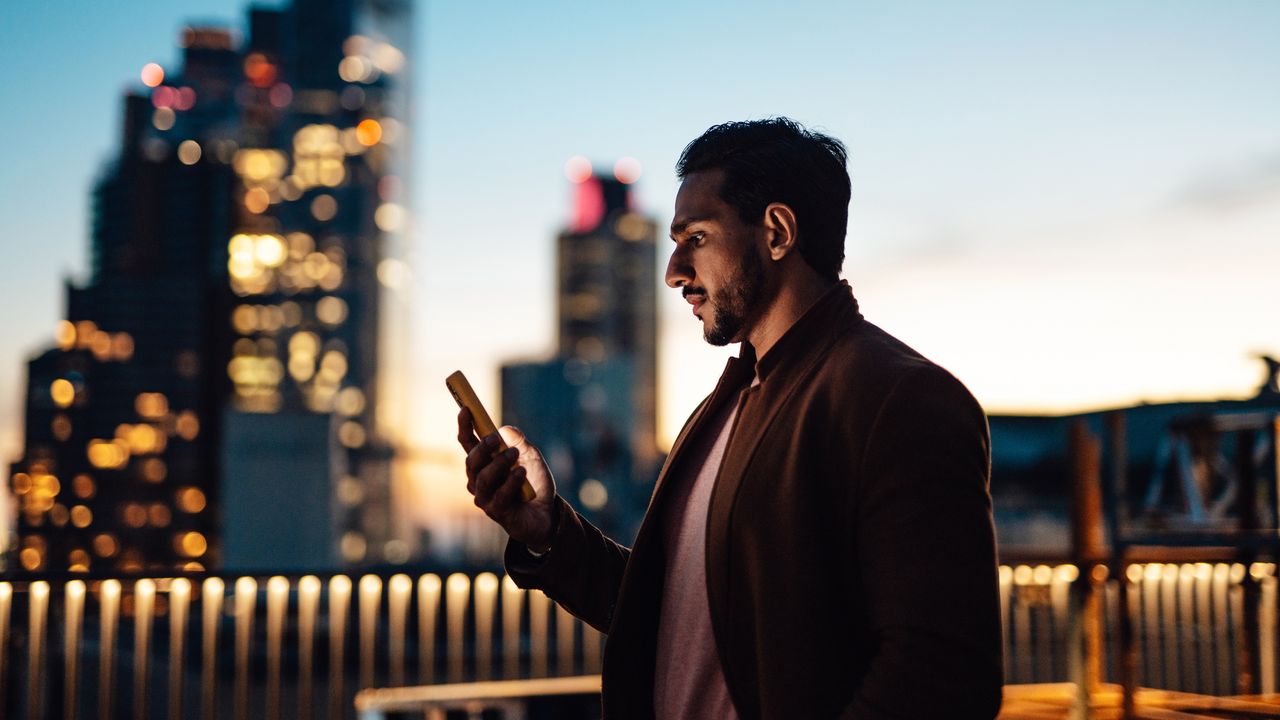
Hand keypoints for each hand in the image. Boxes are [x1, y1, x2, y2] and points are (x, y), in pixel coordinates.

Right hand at [457, 407, 557, 548]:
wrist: (547, 512)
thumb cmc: (534, 483)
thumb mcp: (531, 456)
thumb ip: (518, 442)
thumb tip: (504, 430)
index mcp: (483, 463)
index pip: (468, 443)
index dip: (465, 426)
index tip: (466, 409)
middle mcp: (479, 480)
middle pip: (471, 461)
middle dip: (482, 447)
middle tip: (495, 438)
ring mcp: (485, 497)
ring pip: (482, 478)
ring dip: (498, 464)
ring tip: (515, 455)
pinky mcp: (497, 512)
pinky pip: (499, 495)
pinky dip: (511, 481)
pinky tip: (522, 473)